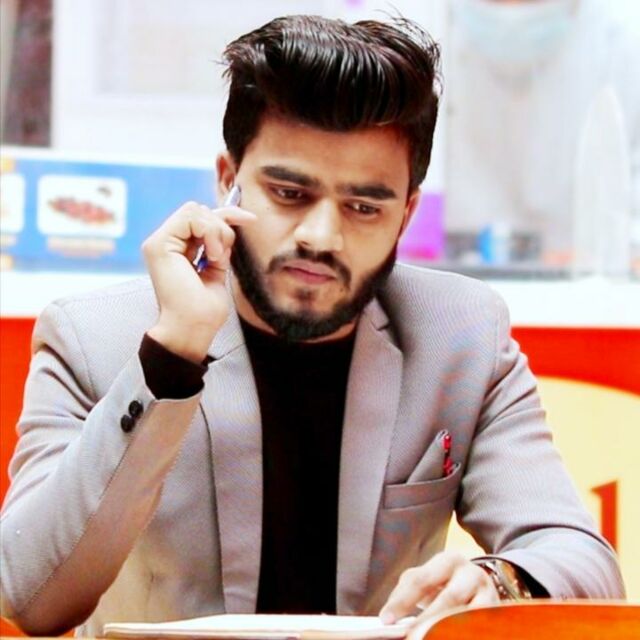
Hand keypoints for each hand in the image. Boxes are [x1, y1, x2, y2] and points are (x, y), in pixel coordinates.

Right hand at [143, 200, 255, 361]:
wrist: (193, 328)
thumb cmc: (204, 309)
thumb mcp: (218, 267)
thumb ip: (219, 244)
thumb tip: (232, 219)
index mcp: (178, 248)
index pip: (202, 217)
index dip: (228, 214)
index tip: (250, 219)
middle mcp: (166, 243)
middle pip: (198, 209)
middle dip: (221, 227)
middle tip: (221, 256)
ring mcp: (159, 243)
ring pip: (195, 210)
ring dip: (215, 233)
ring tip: (214, 259)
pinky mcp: (158, 245)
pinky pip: (191, 218)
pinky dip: (209, 234)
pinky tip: (209, 257)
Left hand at [379, 551, 498, 638]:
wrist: (482, 585)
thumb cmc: (445, 583)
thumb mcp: (427, 579)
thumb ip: (407, 591)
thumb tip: (388, 616)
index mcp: (448, 560)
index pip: (421, 580)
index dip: (402, 600)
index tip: (386, 620)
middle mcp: (470, 573)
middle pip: (449, 597)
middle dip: (428, 619)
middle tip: (411, 636)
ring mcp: (488, 593)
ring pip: (468, 614)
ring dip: (448, 629)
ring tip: (428, 638)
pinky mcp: (499, 612)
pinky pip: (481, 625)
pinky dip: (466, 632)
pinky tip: (452, 636)